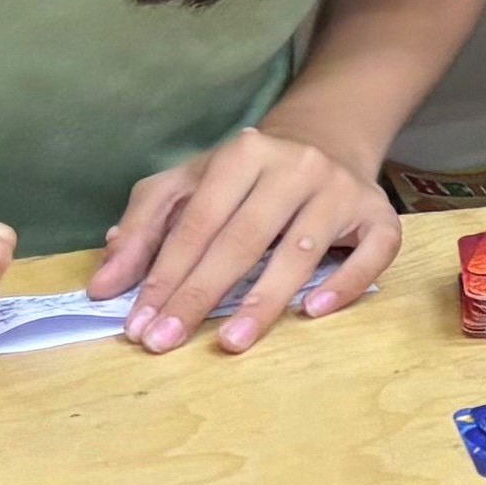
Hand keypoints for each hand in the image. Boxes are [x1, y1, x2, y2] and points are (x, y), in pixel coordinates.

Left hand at [93, 129, 400, 350]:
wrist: (328, 140)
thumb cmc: (247, 178)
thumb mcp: (189, 184)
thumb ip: (144, 227)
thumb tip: (105, 284)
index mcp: (243, 155)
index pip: (197, 221)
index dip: (165, 274)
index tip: (139, 325)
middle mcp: (295, 166)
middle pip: (243, 238)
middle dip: (200, 294)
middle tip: (166, 342)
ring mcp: (341, 190)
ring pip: (302, 249)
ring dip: (263, 300)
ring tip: (229, 343)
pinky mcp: (380, 214)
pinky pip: (369, 254)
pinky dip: (343, 284)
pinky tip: (312, 313)